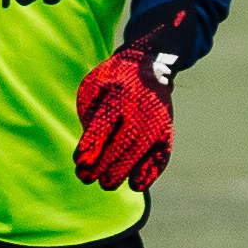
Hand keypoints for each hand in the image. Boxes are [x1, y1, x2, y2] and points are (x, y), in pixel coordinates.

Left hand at [74, 12, 186, 192]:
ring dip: (124, 170)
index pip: (104, 123)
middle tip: (87, 178)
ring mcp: (156, 119)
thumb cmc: (113, 80)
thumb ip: (90, 116)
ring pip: (141, 149)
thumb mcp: (94, 87)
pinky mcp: (166, 130)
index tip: (80, 162)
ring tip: (106, 184)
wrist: (149, 63)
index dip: (92, 145)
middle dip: (105, 163)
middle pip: (123, 140)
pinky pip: (162, 153)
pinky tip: (137, 184)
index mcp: (119, 93)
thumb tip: (87, 151)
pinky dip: (151, 171)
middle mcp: (140, 107)